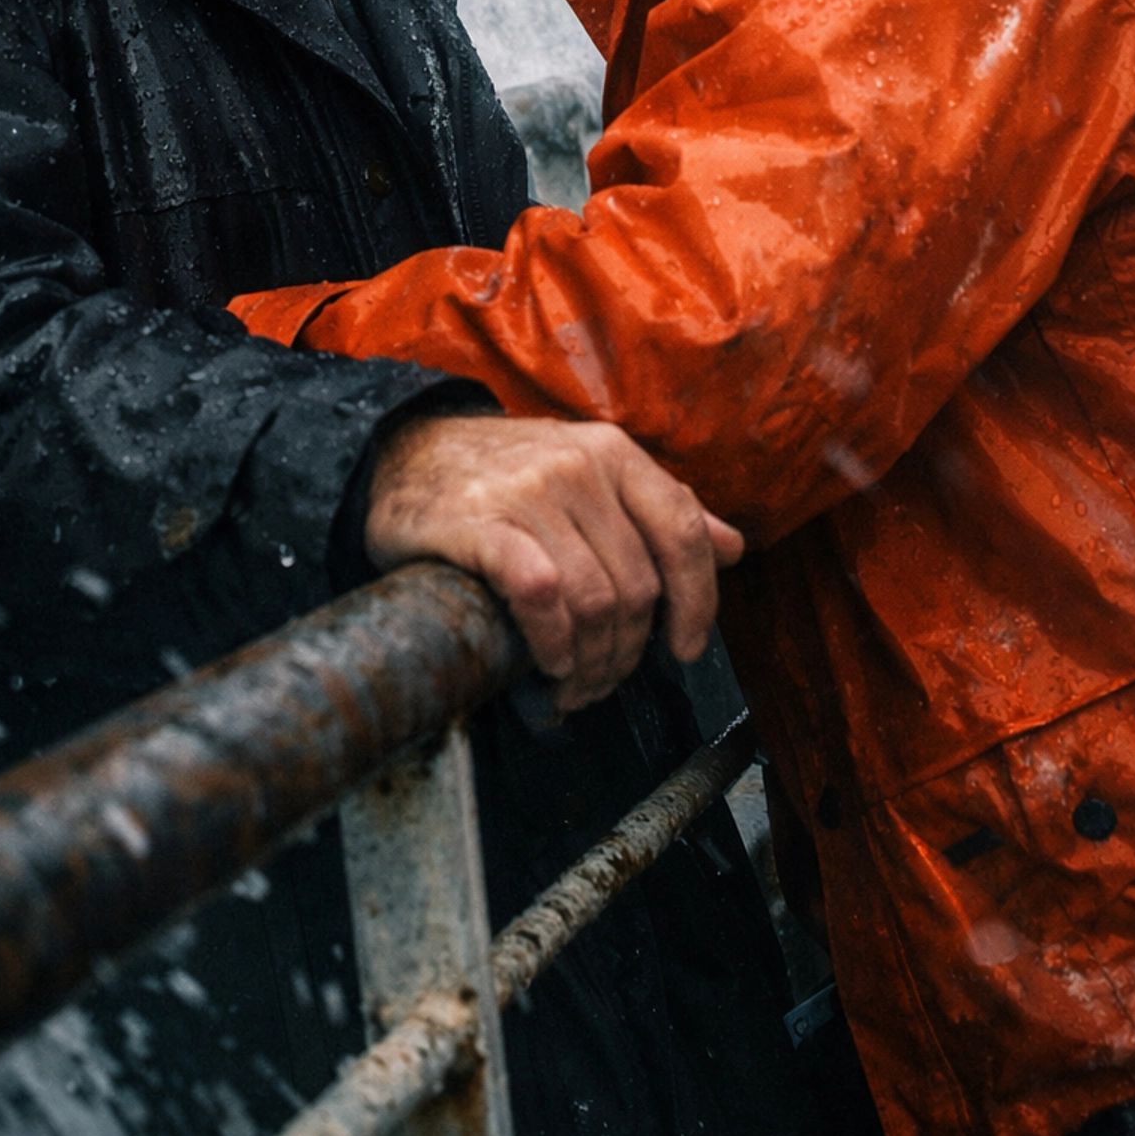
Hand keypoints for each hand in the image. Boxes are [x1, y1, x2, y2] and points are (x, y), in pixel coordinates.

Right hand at [365, 414, 743, 711]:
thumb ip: (658, 509)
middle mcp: (578, 465)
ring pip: (595, 601)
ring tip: (573, 684)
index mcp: (613, 452)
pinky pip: (542, 596)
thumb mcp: (587, 473)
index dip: (697, 601)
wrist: (400, 452)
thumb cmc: (501, 473)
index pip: (682, 531)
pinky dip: (553, 643)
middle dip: (628, 653)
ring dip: (590, 663)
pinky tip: (547, 663)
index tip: (686, 647)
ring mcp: (530, 492)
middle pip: (637, 586)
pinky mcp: (482, 524)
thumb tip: (734, 547)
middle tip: (604, 680)